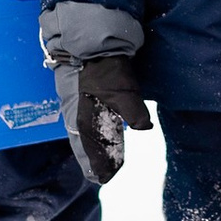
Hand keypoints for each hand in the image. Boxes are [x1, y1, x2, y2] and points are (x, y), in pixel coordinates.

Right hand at [56, 53, 150, 186]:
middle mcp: (76, 114)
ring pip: (83, 132)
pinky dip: (90, 132)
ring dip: (91, 147)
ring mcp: (77, 103)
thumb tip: (145, 128)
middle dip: (92, 160)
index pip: (89, 150)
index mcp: (82, 119)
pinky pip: (85, 120)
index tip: (103, 179)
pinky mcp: (82, 93)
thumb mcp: (122, 90)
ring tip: (99, 159)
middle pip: (83, 144)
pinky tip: (97, 131)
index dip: (96, 165)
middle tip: (100, 175)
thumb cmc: (104, 68)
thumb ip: (134, 112)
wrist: (89, 40)